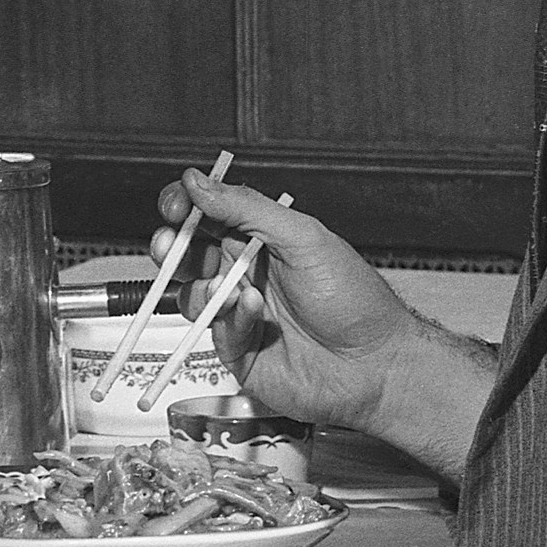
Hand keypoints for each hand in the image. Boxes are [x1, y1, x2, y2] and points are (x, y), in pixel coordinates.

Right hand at [157, 167, 494, 475]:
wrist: (375, 364)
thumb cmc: (354, 300)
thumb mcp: (303, 238)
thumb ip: (246, 208)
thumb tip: (198, 182)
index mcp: (262, 239)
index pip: (208, 216)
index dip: (184, 208)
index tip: (174, 206)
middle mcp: (246, 274)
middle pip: (188, 254)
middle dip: (173, 247)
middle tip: (171, 245)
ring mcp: (240, 314)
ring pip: (192, 295)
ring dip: (203, 288)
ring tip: (228, 291)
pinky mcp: (239, 352)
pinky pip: (215, 332)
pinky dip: (232, 320)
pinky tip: (255, 315)